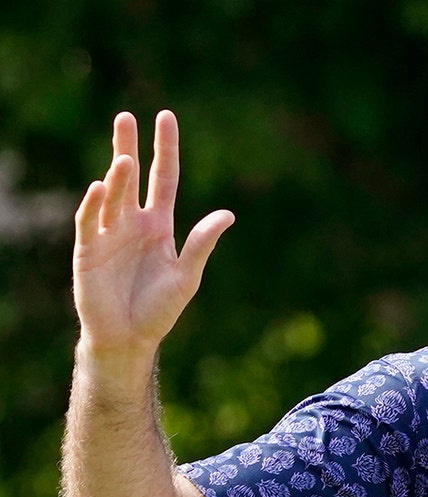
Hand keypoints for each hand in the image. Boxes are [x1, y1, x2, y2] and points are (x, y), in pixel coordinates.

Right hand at [73, 110, 233, 356]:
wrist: (129, 337)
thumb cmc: (159, 308)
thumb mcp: (187, 275)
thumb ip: (202, 244)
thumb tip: (229, 215)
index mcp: (159, 225)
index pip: (162, 178)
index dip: (164, 150)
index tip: (165, 118)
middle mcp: (132, 223)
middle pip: (130, 177)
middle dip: (128, 147)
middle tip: (126, 117)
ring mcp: (108, 234)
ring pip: (112, 197)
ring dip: (117, 178)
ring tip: (124, 158)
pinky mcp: (88, 251)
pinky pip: (89, 222)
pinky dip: (94, 205)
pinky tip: (100, 188)